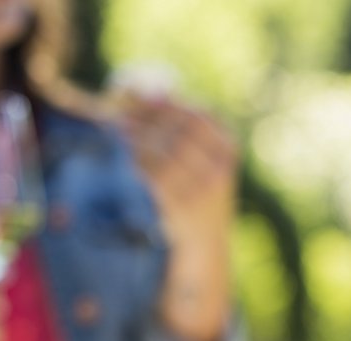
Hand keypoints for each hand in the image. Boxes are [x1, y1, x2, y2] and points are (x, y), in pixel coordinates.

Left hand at [119, 95, 236, 245]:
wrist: (206, 242)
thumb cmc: (200, 192)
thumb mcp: (206, 159)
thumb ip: (186, 128)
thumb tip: (154, 88)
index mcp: (229, 150)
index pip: (197, 116)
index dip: (168, 103)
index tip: (143, 96)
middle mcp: (219, 169)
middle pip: (178, 131)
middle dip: (147, 117)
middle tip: (122, 111)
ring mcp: (201, 190)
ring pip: (163, 152)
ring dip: (137, 136)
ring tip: (121, 129)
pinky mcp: (180, 207)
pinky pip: (153, 175)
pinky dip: (138, 161)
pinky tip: (129, 156)